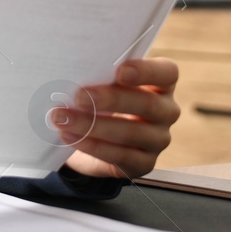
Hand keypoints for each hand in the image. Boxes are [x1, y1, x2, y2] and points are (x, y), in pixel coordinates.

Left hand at [55, 57, 179, 179]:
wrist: (95, 138)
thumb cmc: (102, 99)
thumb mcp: (103, 83)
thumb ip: (98, 74)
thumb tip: (72, 68)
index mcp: (162, 83)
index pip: (167, 73)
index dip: (146, 71)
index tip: (120, 71)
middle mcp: (166, 111)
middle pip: (148, 104)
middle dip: (111, 100)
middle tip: (79, 97)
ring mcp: (158, 139)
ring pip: (131, 133)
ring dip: (92, 126)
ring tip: (63, 119)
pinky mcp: (144, 163)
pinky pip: (120, 156)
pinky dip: (92, 146)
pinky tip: (70, 137)